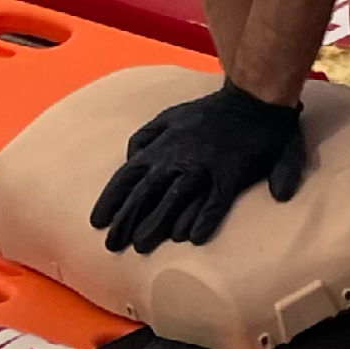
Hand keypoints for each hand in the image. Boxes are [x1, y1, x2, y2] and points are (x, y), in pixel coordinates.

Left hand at [90, 82, 309, 253]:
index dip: (111, 201)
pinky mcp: (230, 178)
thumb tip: (131, 158)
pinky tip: (192, 240)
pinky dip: (202, 221)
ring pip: (173, 203)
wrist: (252, 102)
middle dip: (126, 221)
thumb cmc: (209, 113)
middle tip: (113, 245)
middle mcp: (177, 160)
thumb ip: (146, 136)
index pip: (127, 177)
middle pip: (145, 195)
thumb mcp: (169, 115)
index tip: (98, 222)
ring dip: (155, 226)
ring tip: (142, 247)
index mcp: (161, 146)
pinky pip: (214, 204)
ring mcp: (204, 170)